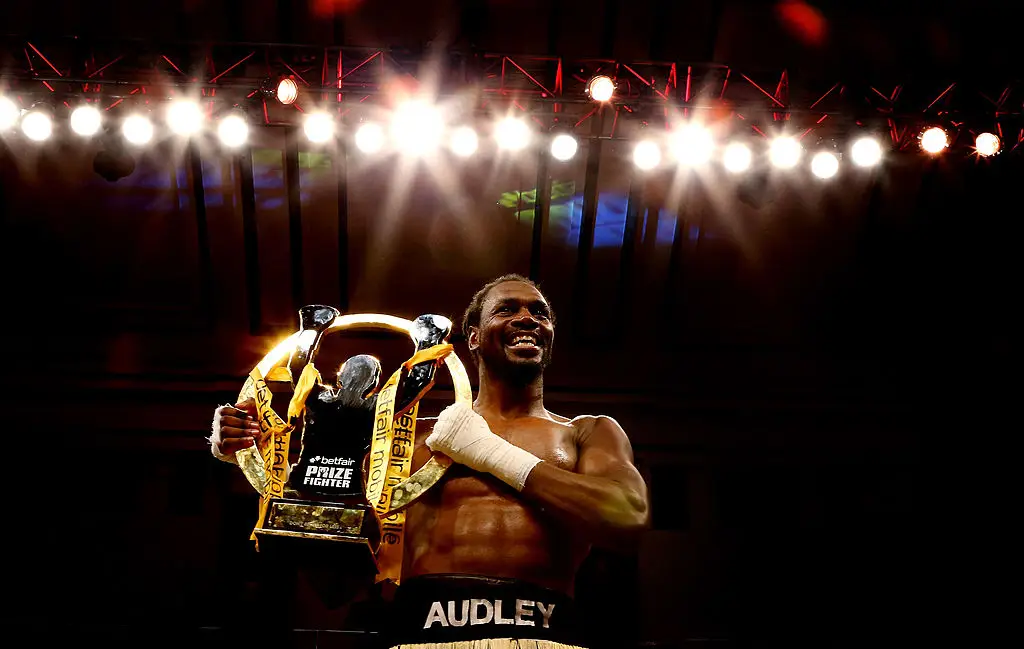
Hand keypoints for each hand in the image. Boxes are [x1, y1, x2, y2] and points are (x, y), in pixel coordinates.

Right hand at [210, 398, 259, 461]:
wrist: (249, 442)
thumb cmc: (251, 422)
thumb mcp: (252, 410)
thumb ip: (248, 403)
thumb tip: (238, 405)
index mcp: (222, 413)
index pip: (226, 410)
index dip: (239, 413)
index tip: (251, 417)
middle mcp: (217, 423)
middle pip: (225, 420)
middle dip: (243, 423)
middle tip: (257, 426)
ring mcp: (218, 436)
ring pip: (225, 431)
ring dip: (242, 432)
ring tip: (255, 434)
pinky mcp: (222, 447)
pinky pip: (228, 443)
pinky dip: (240, 442)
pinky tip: (251, 441)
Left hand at [424, 403, 541, 490]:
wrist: (486, 450)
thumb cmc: (484, 438)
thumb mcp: (476, 419)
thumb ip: (465, 417)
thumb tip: (458, 419)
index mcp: (458, 407)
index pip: (448, 413)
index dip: (452, 424)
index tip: (456, 431)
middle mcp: (448, 413)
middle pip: (441, 421)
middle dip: (445, 431)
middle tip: (453, 440)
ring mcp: (443, 426)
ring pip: (436, 431)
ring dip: (441, 439)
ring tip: (452, 446)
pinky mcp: (438, 438)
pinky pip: (430, 442)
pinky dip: (435, 448)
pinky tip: (444, 451)